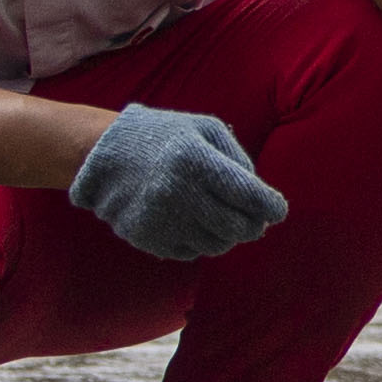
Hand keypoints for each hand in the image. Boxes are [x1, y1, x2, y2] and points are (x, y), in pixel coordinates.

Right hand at [71, 105, 287, 262]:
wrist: (103, 153)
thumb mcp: (205, 129)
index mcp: (195, 161)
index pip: (248, 195)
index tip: (278, 210)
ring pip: (216, 245)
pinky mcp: (145, 238)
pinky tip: (194, 223)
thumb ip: (238, 160)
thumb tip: (262, 199)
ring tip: (220, 217)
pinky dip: (200, 241)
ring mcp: (159, 219)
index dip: (271, 207)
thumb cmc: (165, 137)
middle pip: (236, 227)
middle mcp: (177, 193)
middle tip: (255, 220)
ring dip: (227, 235)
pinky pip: (190, 253)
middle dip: (253, 226)